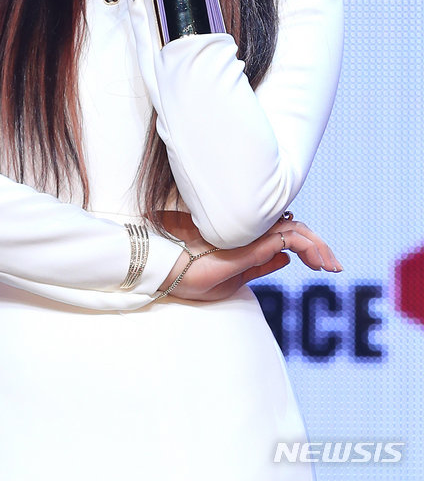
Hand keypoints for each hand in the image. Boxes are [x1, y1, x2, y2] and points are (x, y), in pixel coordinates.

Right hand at [158, 217, 342, 302]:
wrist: (172, 274)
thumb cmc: (196, 276)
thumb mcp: (238, 277)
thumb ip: (262, 266)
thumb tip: (288, 259)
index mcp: (250, 241)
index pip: (286, 235)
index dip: (309, 247)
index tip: (324, 266)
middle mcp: (253, 233)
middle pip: (295, 230)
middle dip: (320, 247)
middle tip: (335, 266)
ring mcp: (252, 235)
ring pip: (296, 231)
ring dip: (318, 247)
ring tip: (331, 266)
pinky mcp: (251, 242)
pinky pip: (288, 239)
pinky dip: (308, 246)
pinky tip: (317, 262)